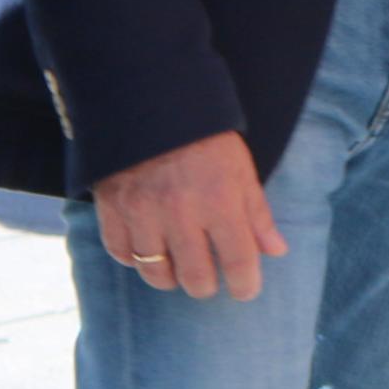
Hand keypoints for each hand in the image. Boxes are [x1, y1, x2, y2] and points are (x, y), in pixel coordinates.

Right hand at [90, 130, 287, 299]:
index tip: (245, 289)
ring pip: (156, 274)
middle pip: (196, 278)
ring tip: (178, 265)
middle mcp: (182, 212)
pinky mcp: (112, 208)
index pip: (239, 262)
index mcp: (220, 200)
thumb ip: (257, 213)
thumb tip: (276, 251)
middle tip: (208, 276)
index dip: (246, 285)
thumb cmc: (204, 135)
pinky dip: (135, 258)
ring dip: (170, 276)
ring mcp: (144, 212)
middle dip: (206, 285)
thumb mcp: (240, 167)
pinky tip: (147, 249)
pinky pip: (122, 254)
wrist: (149, 99)